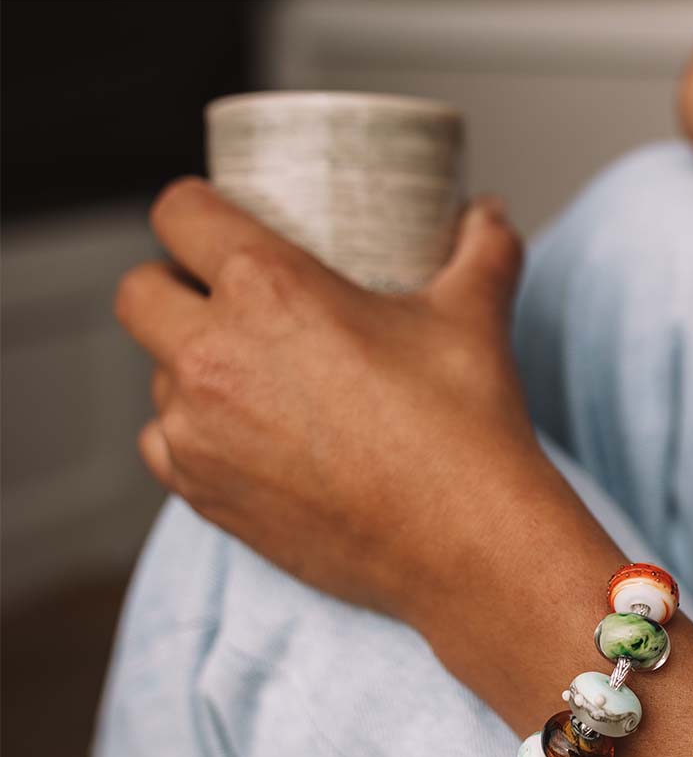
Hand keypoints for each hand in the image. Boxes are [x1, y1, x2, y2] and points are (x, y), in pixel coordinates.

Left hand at [115, 177, 548, 620]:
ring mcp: (200, 434)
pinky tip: (242, 442)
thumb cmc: (464, 429)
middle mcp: (214, 357)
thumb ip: (482, 250)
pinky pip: (164, 447)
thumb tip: (487, 215)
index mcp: (268, 290)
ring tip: (250, 382)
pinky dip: (192, 438)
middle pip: (140, 293)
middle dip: (174, 288)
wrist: (464, 543)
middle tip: (228, 306)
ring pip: (155, 377)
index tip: (219, 229)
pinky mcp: (206, 496)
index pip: (178, 213)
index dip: (196, 212)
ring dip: (187, 369)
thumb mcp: (475, 318)